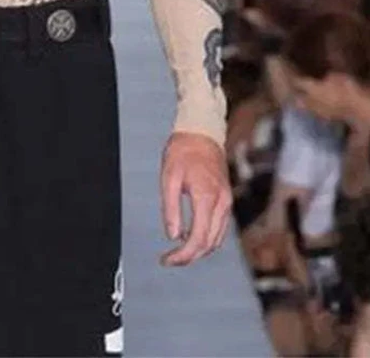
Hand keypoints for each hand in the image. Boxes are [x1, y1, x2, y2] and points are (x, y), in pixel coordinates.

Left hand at [160, 132, 231, 266]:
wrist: (201, 133)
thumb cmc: (182, 151)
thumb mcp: (168, 178)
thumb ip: (171, 208)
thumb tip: (173, 236)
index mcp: (206, 197)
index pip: (198, 238)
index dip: (183, 255)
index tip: (167, 260)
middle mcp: (221, 203)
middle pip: (210, 243)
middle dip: (189, 256)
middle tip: (169, 260)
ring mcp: (226, 202)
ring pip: (217, 239)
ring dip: (199, 250)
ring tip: (177, 252)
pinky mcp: (226, 199)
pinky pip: (219, 228)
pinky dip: (207, 238)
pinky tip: (190, 237)